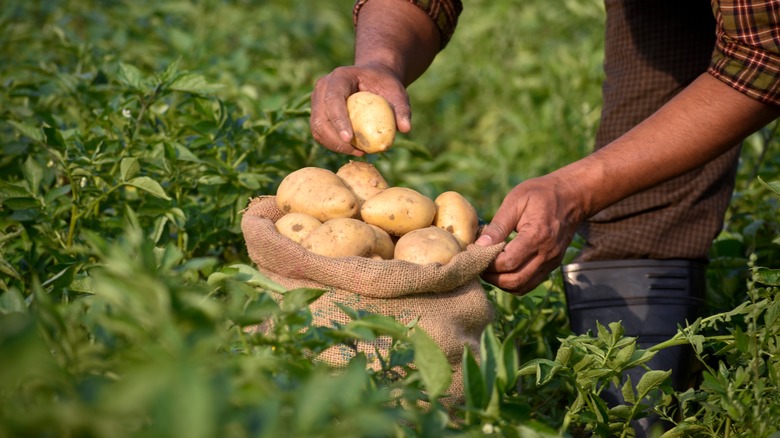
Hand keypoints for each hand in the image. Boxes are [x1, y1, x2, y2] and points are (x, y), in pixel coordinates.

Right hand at [310, 64, 411, 154]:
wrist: (373, 80)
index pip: (333, 98)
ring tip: (359, 151)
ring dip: (334, 145)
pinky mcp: (318, 114)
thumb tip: (405, 129)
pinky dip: (334, 145)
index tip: (349, 139)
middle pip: (320, 117)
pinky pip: (320, 134)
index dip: (338, 119)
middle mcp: (323, 88)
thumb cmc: (385, 85)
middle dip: (335, 139)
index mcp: (339, 77)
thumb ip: (402, 109)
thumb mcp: (397, 93)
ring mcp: (318, 101)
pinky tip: (353, 149)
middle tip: (357, 151)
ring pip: (317, 128)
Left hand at [476, 174, 585, 294]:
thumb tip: (478, 246)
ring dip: (501, 282)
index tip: (474, 252)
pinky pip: (530, 283)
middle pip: (513, 280)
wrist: (573, 196)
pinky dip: (514, 282)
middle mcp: (546, 254)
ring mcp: (551, 262)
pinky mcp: (552, 265)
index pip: (507, 262)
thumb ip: (497, 226)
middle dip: (491, 277)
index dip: (486, 262)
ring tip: (489, 267)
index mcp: (536, 236)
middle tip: (478, 263)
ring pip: (521, 287)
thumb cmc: (541, 194)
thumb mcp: (515, 201)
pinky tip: (503, 269)